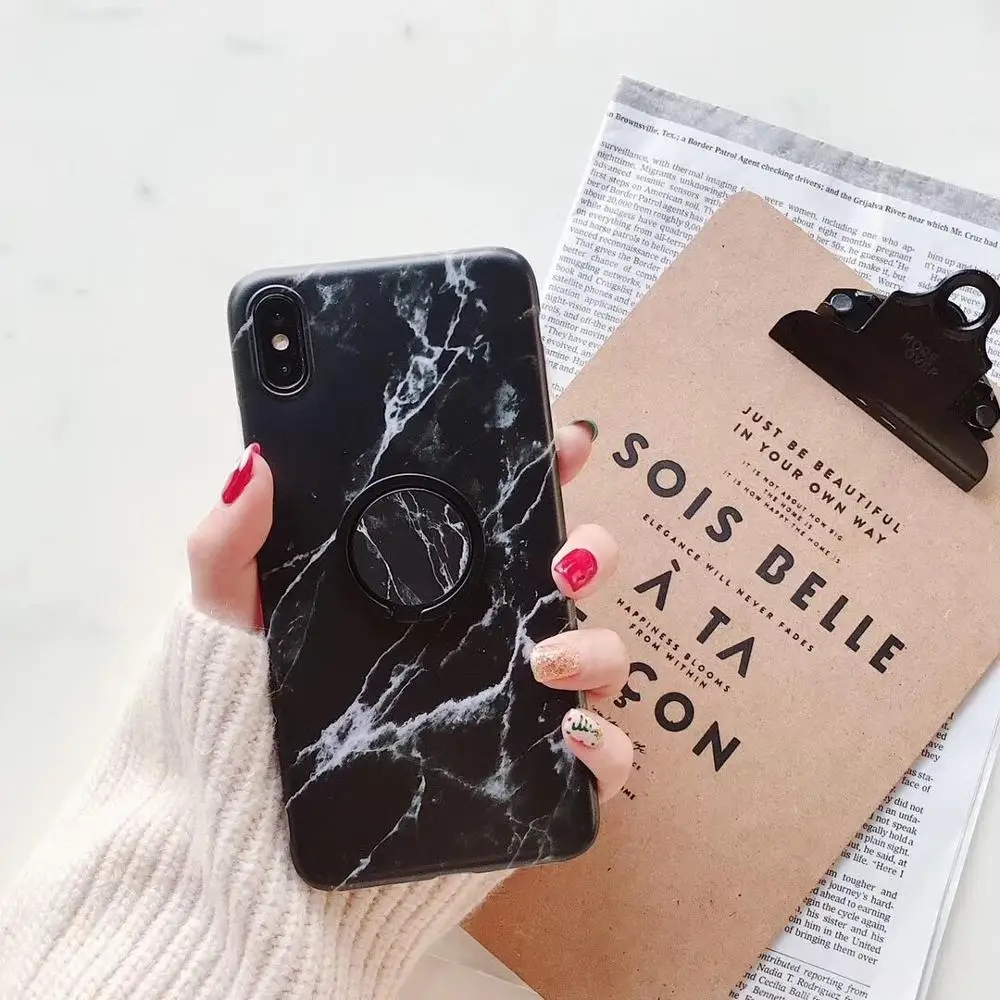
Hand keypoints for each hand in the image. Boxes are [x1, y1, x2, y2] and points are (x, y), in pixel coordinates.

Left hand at [187, 422, 632, 801]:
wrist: (262, 843)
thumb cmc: (250, 722)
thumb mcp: (230, 622)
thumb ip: (230, 544)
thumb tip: (253, 465)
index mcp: (434, 585)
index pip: (505, 516)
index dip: (546, 472)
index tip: (564, 444)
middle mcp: (484, 635)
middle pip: (570, 574)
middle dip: (593, 549)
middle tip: (566, 559)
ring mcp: (512, 703)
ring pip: (598, 655)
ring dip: (597, 645)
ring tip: (545, 658)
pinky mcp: (529, 776)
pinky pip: (598, 756)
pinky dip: (605, 743)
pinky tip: (570, 732)